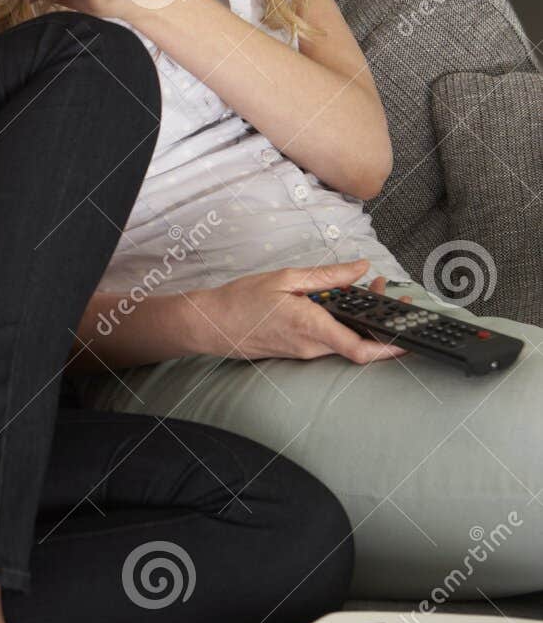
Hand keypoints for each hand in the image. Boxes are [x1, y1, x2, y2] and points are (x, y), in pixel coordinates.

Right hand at [185, 258, 407, 363]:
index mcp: (310, 326)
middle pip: (359, 344)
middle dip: (381, 322)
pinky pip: (330, 341)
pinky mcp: (299, 352)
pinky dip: (343, 323)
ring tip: (368, 289)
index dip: (389, 348)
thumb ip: (327, 276)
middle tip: (392, 295)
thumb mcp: (286, 278)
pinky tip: (341, 301)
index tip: (410, 340)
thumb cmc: (241, 300)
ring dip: (362, 320)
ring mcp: (305, 353)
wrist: (212, 325)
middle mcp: (311, 346)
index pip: (359, 348)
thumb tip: (359, 268)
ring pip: (346, 342)